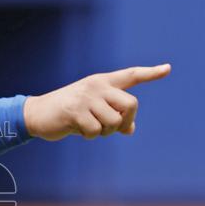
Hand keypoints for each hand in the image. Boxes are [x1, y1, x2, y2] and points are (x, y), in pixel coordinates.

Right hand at [22, 64, 170, 140]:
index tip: (167, 69)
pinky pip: (96, 131)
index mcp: (102, 82)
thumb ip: (112, 116)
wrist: (37, 114)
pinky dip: (89, 136)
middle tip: (114, 129)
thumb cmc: (67, 113)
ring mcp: (86, 97)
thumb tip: (130, 130)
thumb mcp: (92, 112)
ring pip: (114, 121)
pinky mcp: (76, 111)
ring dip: (105, 132)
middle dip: (126, 121)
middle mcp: (97, 86)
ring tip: (90, 128)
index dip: (151, 73)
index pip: (131, 75)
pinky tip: (77, 129)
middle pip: (131, 104)